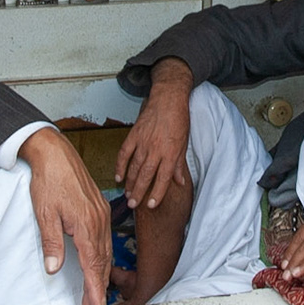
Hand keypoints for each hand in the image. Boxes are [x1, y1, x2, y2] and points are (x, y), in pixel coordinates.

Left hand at [22, 126, 111, 304]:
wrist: (54, 153)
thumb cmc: (48, 180)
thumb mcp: (45, 214)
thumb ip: (52, 243)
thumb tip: (54, 269)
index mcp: (86, 224)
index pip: (92, 264)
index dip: (94, 288)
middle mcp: (98, 221)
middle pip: (102, 261)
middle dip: (98, 286)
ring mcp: (100, 214)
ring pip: (105, 250)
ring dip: (101, 272)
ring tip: (96, 291)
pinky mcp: (98, 208)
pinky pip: (105, 238)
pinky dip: (103, 255)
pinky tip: (99, 262)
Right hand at [114, 58, 192, 209]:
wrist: (168, 98)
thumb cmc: (179, 120)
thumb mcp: (184, 143)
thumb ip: (179, 164)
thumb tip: (179, 182)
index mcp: (171, 153)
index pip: (163, 178)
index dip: (157, 193)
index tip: (151, 205)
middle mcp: (156, 149)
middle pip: (146, 176)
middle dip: (139, 192)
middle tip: (133, 205)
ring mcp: (143, 142)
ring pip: (134, 167)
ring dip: (130, 183)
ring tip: (127, 195)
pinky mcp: (134, 135)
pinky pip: (125, 153)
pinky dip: (120, 166)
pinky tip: (119, 176)